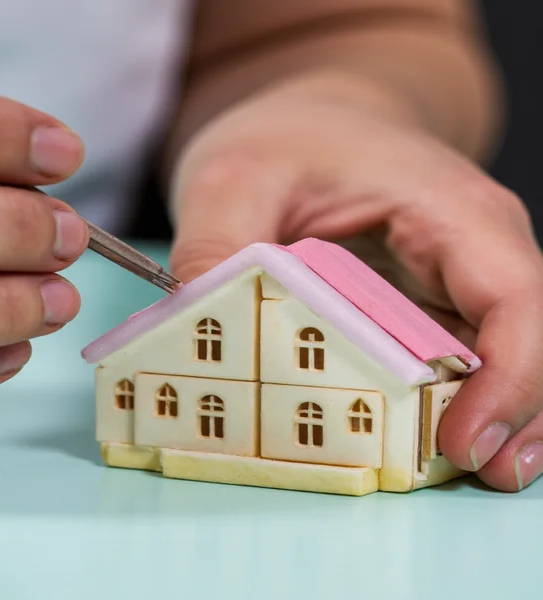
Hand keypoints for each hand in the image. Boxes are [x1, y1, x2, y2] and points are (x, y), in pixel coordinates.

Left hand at [169, 74, 542, 491]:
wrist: (306, 123)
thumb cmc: (286, 139)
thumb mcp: (232, 177)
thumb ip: (213, 246)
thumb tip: (195, 325)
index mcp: (448, 208)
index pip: (515, 295)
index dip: (509, 376)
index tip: (462, 442)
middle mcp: (473, 251)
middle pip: (527, 340)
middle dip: (514, 415)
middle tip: (479, 474)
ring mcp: (455, 285)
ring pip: (502, 361)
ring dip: (493, 421)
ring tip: (464, 473)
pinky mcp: (428, 311)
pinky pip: (455, 367)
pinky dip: (447, 410)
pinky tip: (424, 445)